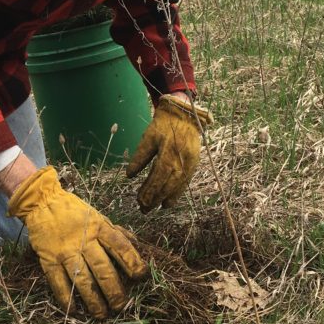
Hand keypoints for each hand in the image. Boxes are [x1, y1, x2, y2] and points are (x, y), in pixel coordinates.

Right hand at [7, 166, 147, 317]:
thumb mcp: (97, 216)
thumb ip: (115, 231)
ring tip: (101, 314)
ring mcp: (65, 251)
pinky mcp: (48, 259)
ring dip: (93, 300)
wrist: (42, 202)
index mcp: (98, 227)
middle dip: (114, 290)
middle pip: (102, 268)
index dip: (132, 261)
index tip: (141, 276)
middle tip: (121, 306)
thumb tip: (136, 243)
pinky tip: (74, 311)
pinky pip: (58, 282)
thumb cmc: (74, 211)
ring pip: (82, 279)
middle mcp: (83, 240)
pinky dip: (66, 298)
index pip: (119, 246)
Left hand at [126, 94, 211, 212]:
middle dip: (156, 198)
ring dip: (166, 198)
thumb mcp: (148, 137)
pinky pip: (185, 181)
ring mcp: (190, 161)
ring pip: (177, 185)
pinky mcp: (194, 163)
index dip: (150, 190)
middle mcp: (181, 158)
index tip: (140, 201)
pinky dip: (177, 193)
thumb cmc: (162, 126)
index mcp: (168, 150)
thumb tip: (129, 175)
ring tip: (156, 208)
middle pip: (168, 183)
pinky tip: (169, 202)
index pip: (158, 175)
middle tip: (144, 209)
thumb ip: (140, 157)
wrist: (184, 114)